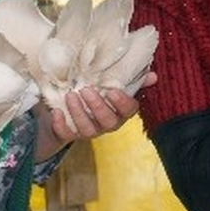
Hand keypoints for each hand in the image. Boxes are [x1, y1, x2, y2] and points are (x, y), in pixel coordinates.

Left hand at [37, 72, 156, 157]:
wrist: (71, 106)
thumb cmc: (98, 91)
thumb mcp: (113, 84)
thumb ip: (132, 79)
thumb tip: (153, 75)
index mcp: (121, 111)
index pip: (129, 111)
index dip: (123, 103)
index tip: (113, 91)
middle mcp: (107, 124)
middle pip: (108, 121)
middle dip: (97, 106)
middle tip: (86, 90)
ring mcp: (90, 131)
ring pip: (88, 130)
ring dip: (78, 113)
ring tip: (70, 95)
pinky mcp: (72, 134)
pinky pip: (67, 135)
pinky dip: (61, 125)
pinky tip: (56, 111)